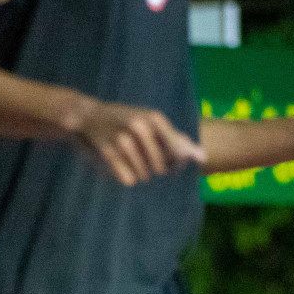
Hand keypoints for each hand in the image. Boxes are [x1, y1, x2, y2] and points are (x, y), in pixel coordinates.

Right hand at [72, 100, 205, 186]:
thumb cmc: (128, 121)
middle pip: (161, 166)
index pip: (177, 150)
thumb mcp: (152, 123)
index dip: (177, 162)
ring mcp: (123, 139)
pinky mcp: (108, 152)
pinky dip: (128, 178)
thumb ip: (177, 139)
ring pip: (144, 174)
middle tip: (153, 166)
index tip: (173, 164)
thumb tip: (202, 158)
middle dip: (159, 171)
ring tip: (139, 167)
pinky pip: (127, 179)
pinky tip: (126, 170)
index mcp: (155, 118)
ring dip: (143, 176)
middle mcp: (140, 126)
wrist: (91, 115)